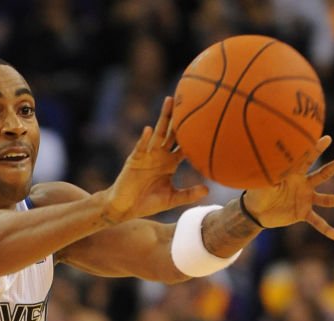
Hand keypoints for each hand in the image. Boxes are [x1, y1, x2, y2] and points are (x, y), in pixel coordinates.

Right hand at [104, 96, 208, 222]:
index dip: (194, 133)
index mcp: (170, 162)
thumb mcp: (172, 198)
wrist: (125, 208)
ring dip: (163, 118)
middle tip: (188, 98)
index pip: (184, 144)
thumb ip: (188, 194)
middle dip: (178, 116)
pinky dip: (144, 139)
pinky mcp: (134, 160)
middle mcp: (159, 155)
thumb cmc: (148, 203)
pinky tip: (149, 130)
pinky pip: (140, 147)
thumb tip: (208, 190)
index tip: (206, 119)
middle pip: (172, 132)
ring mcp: (147, 155)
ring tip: (169, 102)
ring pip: (157, 133)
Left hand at [242, 135, 333, 239]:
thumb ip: (268, 178)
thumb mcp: (261, 185)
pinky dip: (327, 230)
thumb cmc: (257, 193)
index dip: (316, 149)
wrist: (256, 212)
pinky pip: (317, 222)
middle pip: (325, 173)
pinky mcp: (303, 214)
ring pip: (328, 199)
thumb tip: (269, 170)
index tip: (327, 138)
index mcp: (294, 175)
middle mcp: (305, 185)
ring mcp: (306, 199)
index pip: (306, 160)